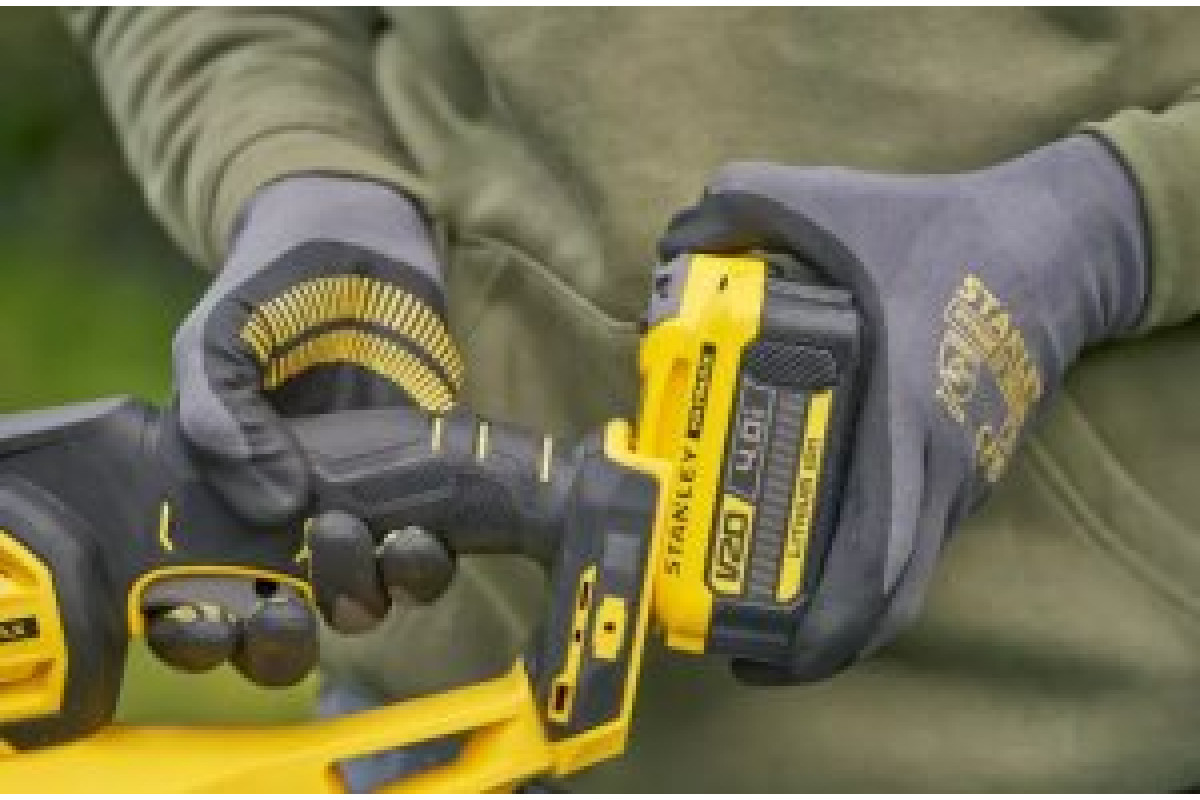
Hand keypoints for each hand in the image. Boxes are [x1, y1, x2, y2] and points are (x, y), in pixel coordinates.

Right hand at [151, 176, 462, 684]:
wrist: (362, 243)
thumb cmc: (274, 292)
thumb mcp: (218, 338)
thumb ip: (217, 412)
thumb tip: (277, 504)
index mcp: (216, 499)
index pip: (194, 601)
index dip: (197, 633)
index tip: (213, 618)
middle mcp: (286, 523)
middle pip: (281, 628)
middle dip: (284, 637)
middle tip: (288, 602)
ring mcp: (359, 511)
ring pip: (363, 602)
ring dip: (368, 594)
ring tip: (375, 541)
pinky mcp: (427, 492)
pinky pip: (429, 557)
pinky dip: (428, 562)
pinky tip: (423, 530)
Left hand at [661, 135, 1147, 681]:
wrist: (1058, 242)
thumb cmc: (946, 231)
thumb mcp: (835, 201)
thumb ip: (743, 205)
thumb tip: (674, 239)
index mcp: (901, 421)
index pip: (872, 564)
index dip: (820, 634)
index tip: (754, 657)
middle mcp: (936, 470)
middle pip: (889, 603)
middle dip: (818, 648)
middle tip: (741, 648)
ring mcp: (960, 476)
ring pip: (903, 577)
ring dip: (839, 610)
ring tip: (761, 603)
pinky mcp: (967, 465)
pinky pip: (912, 537)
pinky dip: (861, 562)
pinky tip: (810, 531)